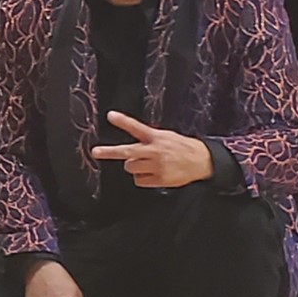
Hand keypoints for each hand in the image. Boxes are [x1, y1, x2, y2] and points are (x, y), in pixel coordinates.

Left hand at [90, 111, 214, 188]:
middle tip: (95, 152)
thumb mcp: (165, 136)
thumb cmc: (180, 147)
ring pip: (131, 168)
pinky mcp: (160, 179)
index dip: (123, 121)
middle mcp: (154, 150)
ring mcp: (157, 165)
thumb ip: (148, 139)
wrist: (201, 160)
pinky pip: (139, 181)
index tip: (110, 116)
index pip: (136, 127)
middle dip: (110, 152)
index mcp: (155, 137)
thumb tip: (129, 150)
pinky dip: (142, 178)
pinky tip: (153, 173)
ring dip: (134, 166)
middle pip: (127, 152)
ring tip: (146, 164)